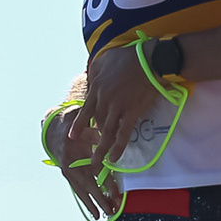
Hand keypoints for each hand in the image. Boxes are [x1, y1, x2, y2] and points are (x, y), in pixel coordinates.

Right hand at [50, 108, 123, 218]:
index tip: (117, 194)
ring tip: (100, 216)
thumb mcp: (84, 124)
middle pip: (88, 185)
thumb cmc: (73, 125)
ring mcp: (68, 172)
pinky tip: (92, 210)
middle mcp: (71, 165)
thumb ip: (96, 134)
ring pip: (80, 190)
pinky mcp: (67, 175)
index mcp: (76, 152)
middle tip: (111, 211)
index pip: (95, 171)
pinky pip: (76, 189)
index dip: (107, 183)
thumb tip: (109, 142)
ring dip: (91, 204)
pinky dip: (84, 200)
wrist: (53, 129)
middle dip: (100, 199)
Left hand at [77, 43, 169, 169]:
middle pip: (96, 123)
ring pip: (106, 132)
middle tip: (91, 153)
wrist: (147, 60)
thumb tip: (92, 76)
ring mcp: (116, 107)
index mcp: (96, 88)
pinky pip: (123, 133)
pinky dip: (118, 147)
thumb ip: (96, 71)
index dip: (80, 125)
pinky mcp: (131, 111)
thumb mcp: (104, 60)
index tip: (73, 136)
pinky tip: (114, 158)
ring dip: (101, 149)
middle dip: (93, 139)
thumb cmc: (128, 57)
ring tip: (98, 164)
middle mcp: (103, 100)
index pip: (86, 111)